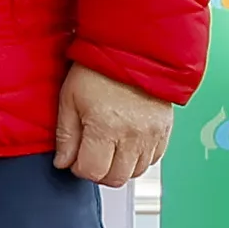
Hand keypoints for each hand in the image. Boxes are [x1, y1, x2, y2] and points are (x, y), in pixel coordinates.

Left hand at [52, 64, 174, 185]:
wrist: (132, 48)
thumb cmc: (98, 69)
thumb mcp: (69, 99)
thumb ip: (65, 136)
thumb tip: (63, 162)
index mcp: (105, 128)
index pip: (92, 172)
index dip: (78, 168)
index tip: (74, 158)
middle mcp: (132, 135)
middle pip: (116, 178)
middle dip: (99, 172)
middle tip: (90, 155)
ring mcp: (152, 134)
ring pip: (136, 172)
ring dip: (120, 167)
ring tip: (108, 148)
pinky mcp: (165, 129)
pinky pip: (154, 159)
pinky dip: (139, 158)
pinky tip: (127, 143)